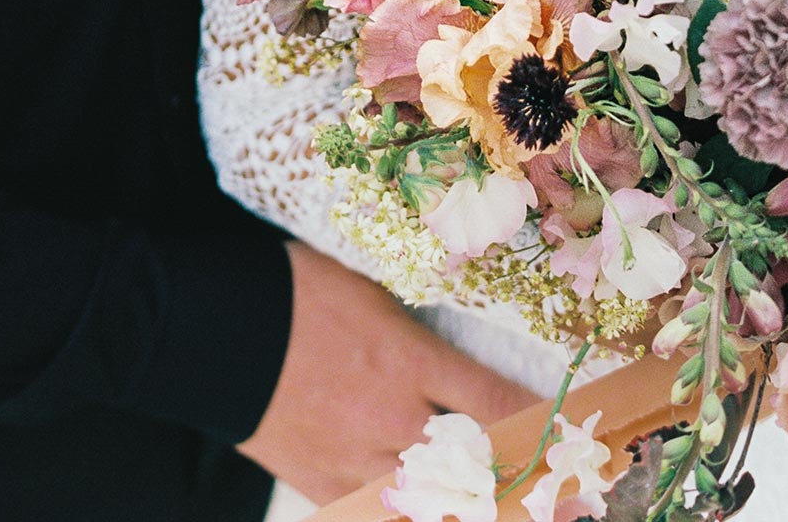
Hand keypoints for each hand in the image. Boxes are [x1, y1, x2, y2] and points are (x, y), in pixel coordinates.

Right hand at [237, 240, 540, 505]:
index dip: (542, 423)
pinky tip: (417, 509)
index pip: (496, 402)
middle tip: (555, 501)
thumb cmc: (289, 289)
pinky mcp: (323, 484)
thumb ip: (410, 332)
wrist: (214, 327)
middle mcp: (393, 418)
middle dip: (519, 486)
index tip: (574, 435)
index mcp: (407, 360)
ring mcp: (358, 458)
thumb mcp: (365, 290)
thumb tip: (444, 353)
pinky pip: (377, 514)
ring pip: (431, 504)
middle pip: (475, 469)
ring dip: (462, 507)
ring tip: (490, 508)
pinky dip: (401, 513)